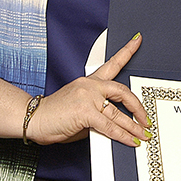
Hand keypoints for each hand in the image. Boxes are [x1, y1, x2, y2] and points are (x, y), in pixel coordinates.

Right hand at [27, 34, 150, 147]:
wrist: (34, 119)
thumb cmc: (54, 116)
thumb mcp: (79, 110)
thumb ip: (97, 113)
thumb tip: (113, 124)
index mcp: (89, 81)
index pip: (112, 63)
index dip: (127, 50)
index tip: (138, 40)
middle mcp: (90, 85)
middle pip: (122, 91)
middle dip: (137, 106)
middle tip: (146, 118)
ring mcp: (88, 97)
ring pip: (118, 113)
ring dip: (133, 126)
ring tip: (143, 134)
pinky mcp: (85, 111)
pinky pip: (109, 126)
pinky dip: (122, 135)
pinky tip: (130, 140)